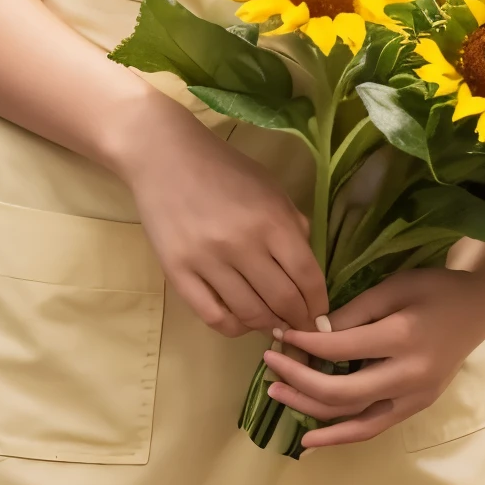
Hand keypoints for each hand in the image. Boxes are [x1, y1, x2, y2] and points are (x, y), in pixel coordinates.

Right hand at [117, 104, 327, 339]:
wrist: (164, 156)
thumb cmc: (223, 169)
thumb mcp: (270, 187)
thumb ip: (292, 224)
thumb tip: (306, 269)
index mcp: (271, 220)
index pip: (307, 276)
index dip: (319, 302)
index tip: (320, 314)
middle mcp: (242, 244)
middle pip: (282, 301)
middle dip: (299, 320)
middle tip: (301, 326)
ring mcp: (208, 261)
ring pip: (250, 314)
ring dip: (268, 326)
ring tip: (274, 325)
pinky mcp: (178, 272)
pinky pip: (212, 316)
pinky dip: (233, 327)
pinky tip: (241, 321)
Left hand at [261, 266, 484, 450]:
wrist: (479, 308)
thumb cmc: (435, 288)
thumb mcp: (394, 286)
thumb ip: (354, 312)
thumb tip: (313, 333)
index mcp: (402, 338)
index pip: (339, 350)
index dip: (303, 344)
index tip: (279, 334)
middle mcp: (408, 376)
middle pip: (340, 392)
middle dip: (297, 379)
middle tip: (268, 364)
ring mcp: (413, 398)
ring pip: (354, 419)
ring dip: (311, 410)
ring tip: (277, 395)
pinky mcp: (414, 408)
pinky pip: (372, 428)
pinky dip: (340, 435)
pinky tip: (310, 438)